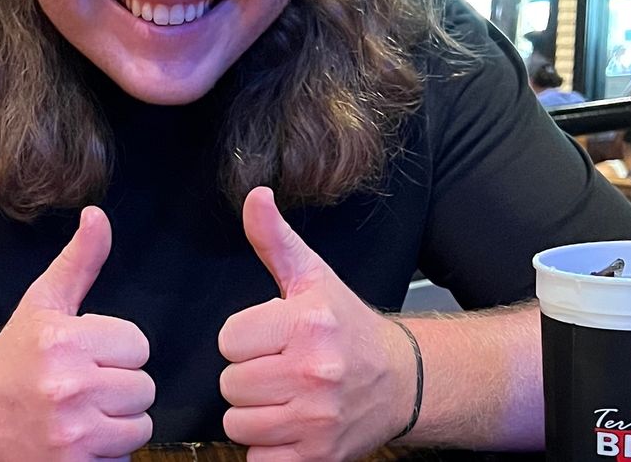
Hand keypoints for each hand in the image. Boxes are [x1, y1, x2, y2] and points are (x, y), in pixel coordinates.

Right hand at [0, 206, 153, 460]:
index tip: (88, 353)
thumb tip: (99, 215)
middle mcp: (67, 388)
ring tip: (84, 412)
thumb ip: (79, 261)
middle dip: (120, 386)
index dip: (117, 348)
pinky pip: (121, 460)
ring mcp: (69, 435)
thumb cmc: (14, 357)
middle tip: (85, 384)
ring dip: (118, 422)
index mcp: (62, 341)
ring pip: (139, 427)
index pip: (138, 345)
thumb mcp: (43, 302)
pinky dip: (105, 453)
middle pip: (144, 388)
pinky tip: (78, 439)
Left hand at [218, 187, 416, 460]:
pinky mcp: (319, 457)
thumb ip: (275, 239)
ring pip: (239, 424)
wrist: (401, 381)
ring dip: (254, 415)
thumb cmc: (347, 327)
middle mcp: (314, 372)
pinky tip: (288, 428)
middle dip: (247, 377)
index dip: (243, 339)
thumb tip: (256, 196)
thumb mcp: (313, 276)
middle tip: (277, 369)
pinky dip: (268, 451)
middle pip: (230, 384)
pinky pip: (259, 460)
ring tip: (282, 397)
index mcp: (307, 324)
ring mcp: (317, 419)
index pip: (229, 339)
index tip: (268, 338)